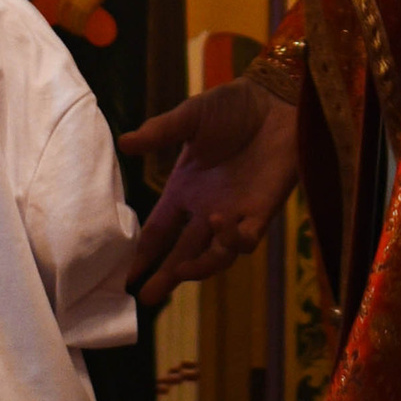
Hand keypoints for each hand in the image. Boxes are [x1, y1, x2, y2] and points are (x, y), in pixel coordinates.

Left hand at [35, 0, 117, 38]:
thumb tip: (78, 7)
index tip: (62, 24)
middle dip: (68, 27)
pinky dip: (81, 29)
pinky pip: (82, 23)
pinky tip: (82, 33)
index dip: (60, 19)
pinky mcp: (87, 9)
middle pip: (65, 19)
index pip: (59, 11)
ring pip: (73, 23)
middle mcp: (71, 3)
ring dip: (75, 30)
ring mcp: (79, 6)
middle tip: (72, 31)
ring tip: (78, 33)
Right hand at [123, 79, 300, 309]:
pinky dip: (233, 241)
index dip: (143, 255)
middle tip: (147, 299)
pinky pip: (246, 240)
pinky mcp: (262, 211)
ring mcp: (234, 214)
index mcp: (184, 191)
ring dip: (199, 266)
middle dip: (166, 277)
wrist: (276, 101)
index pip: (159, 232)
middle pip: (182, 253)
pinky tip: (221, 226)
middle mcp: (206, 209)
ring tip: (183, 268)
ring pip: (215, 256)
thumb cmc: (233, 107)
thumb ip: (160, 132)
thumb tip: (124, 142)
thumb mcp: (190, 118)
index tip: (126, 279)